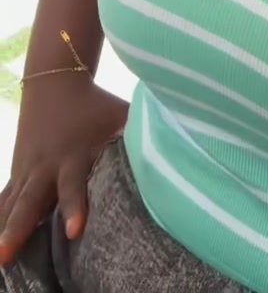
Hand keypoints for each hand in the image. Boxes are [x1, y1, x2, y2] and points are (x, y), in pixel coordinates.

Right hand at [0, 74, 128, 266]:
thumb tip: (182, 143)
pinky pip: (5, 199)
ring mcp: (28, 169)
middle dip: (19, 227)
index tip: (76, 232)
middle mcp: (47, 166)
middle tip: (7, 253)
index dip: (75, 207)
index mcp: (74, 156)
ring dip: (3, 228)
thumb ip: (143, 133)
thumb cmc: (96, 104)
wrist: (55, 81)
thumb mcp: (120, 114)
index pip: (73, 186)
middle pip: (31, 201)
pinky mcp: (18, 172)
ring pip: (12, 204)